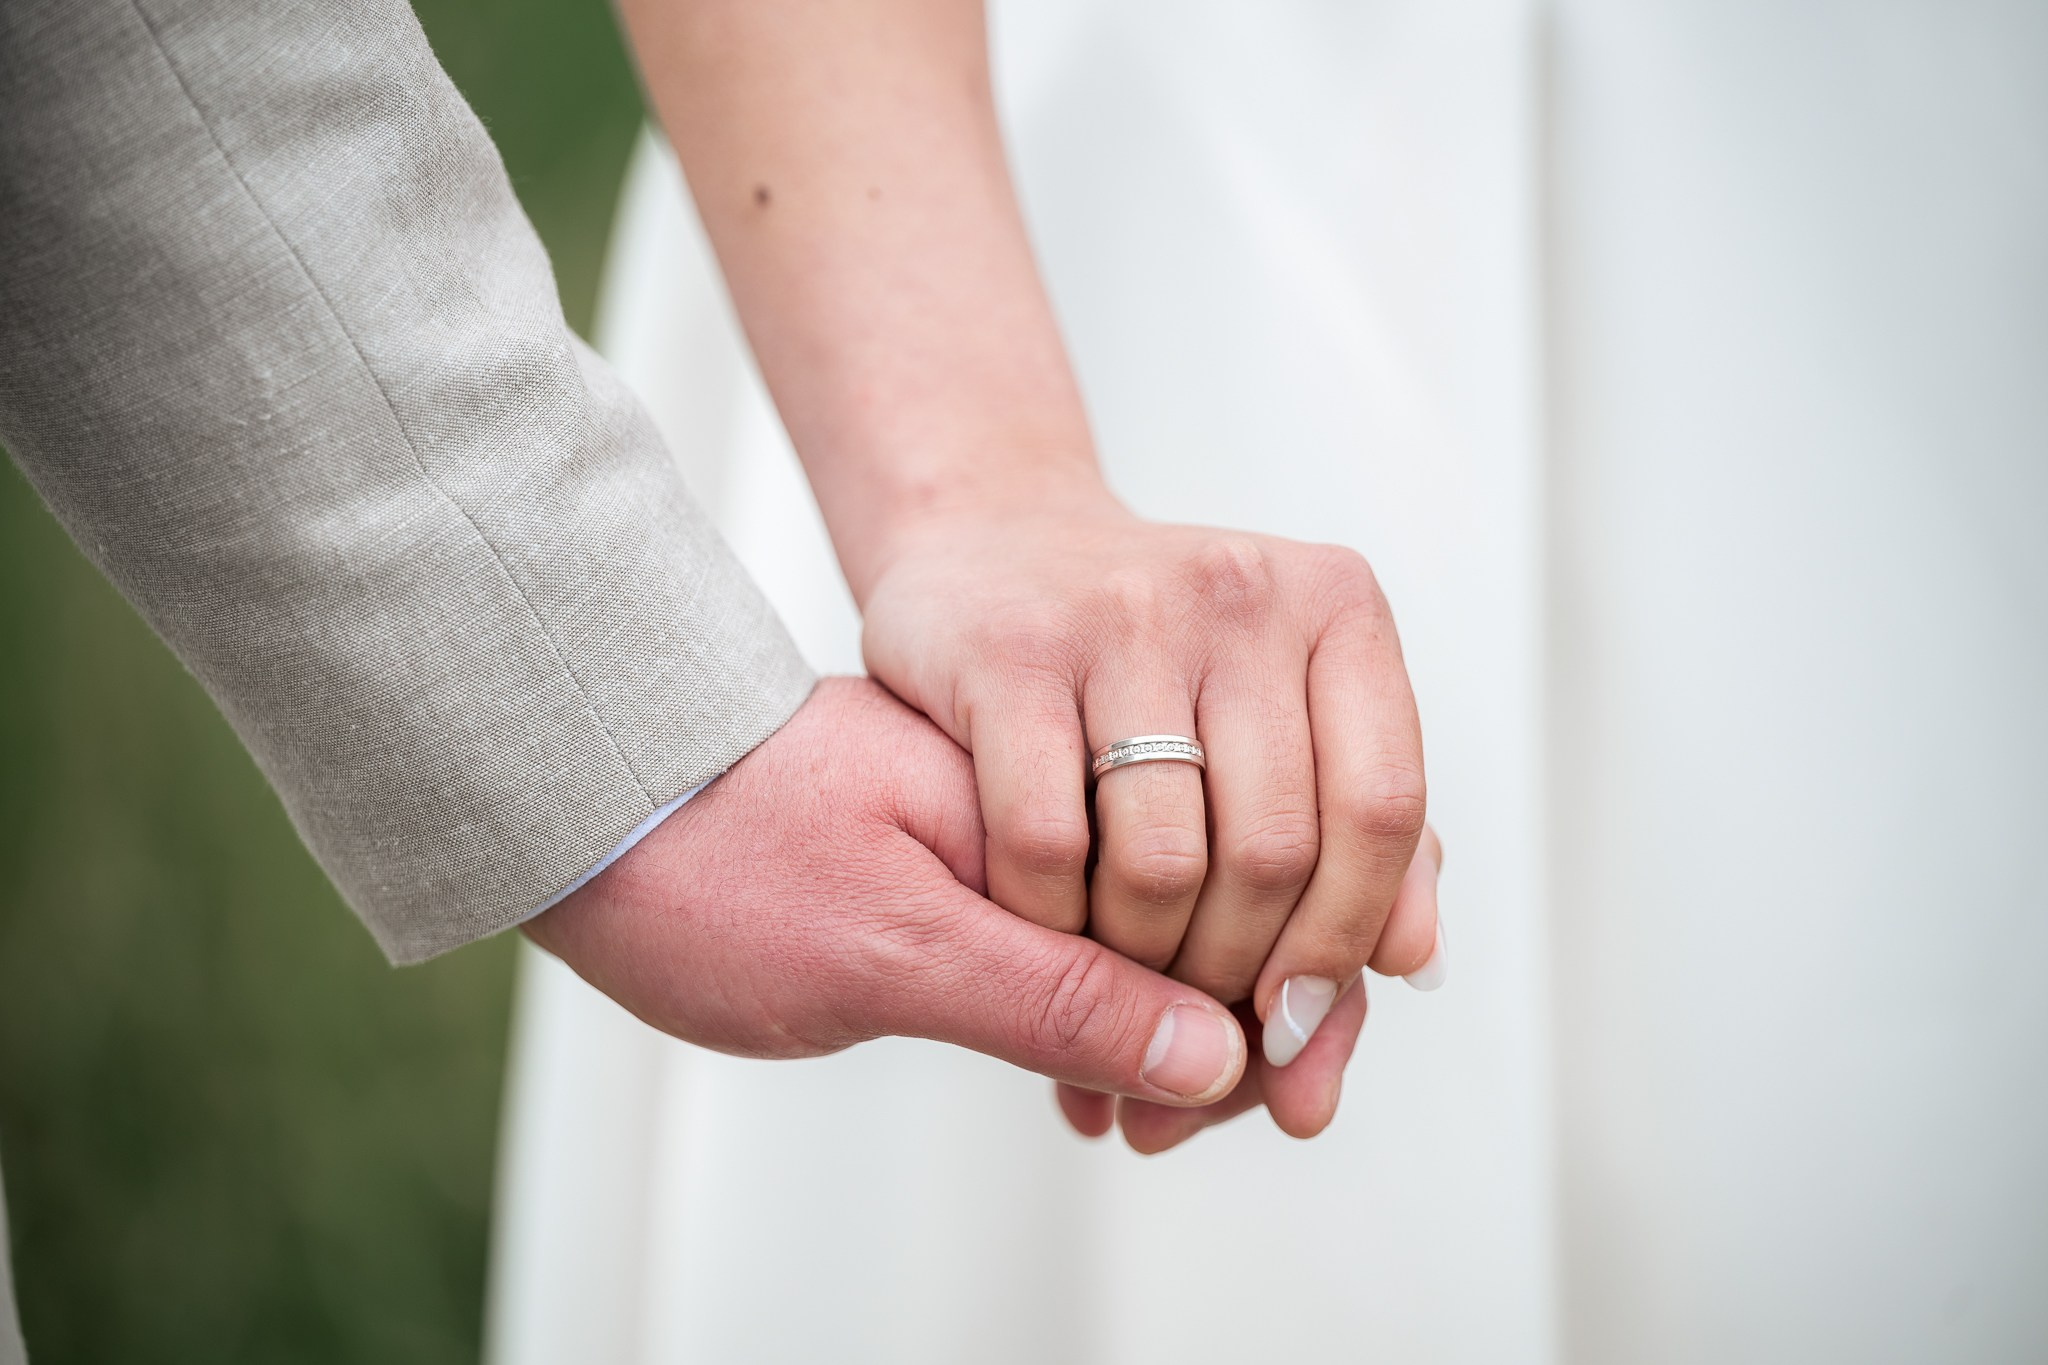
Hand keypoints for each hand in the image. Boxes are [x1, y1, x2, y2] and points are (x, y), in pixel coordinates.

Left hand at [522, 678, 1248, 1106]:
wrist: (580, 798)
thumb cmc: (707, 864)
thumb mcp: (884, 951)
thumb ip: (1051, 997)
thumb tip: (1209, 1055)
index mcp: (1039, 788)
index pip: (1210, 896)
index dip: (1263, 1002)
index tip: (1278, 1097)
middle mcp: (1036, 793)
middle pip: (1199, 906)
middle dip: (1237, 1015)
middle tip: (1212, 1119)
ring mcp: (1001, 821)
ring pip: (1142, 923)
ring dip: (1174, 1014)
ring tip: (1161, 1110)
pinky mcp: (962, 853)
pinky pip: (1073, 926)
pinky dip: (1104, 992)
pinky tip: (1103, 1058)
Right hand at [861, 495, 1442, 1144]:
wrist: (989, 546)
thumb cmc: (1149, 659)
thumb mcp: (1274, 712)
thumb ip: (1357, 831)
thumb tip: (1412, 966)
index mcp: (1336, 606)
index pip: (1382, 807)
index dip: (1346, 937)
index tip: (1297, 1016)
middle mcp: (1241, 593)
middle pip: (1274, 851)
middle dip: (1232, 973)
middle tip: (1192, 1024)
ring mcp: (1124, 613)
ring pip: (1164, 863)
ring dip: (1140, 966)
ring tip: (1121, 991)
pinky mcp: (1011, 650)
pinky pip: (1048, 843)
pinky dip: (1050, 927)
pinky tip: (1045, 939)